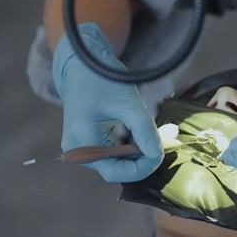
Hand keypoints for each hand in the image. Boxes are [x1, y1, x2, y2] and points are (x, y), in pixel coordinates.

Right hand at [52, 23, 162, 181]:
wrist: (82, 63)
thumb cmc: (103, 80)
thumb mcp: (130, 104)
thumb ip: (145, 132)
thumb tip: (158, 156)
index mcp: (83, 141)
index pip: (115, 172)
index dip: (141, 168)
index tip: (159, 154)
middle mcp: (77, 150)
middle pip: (116, 167)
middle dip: (138, 154)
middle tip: (150, 134)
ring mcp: (79, 146)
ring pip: (115, 159)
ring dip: (131, 146)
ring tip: (131, 121)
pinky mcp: (85, 140)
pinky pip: (110, 150)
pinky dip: (124, 141)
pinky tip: (124, 122)